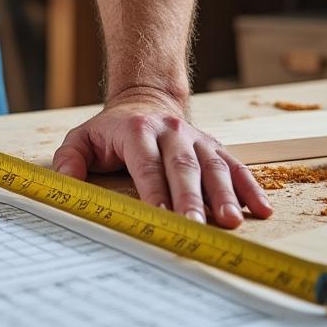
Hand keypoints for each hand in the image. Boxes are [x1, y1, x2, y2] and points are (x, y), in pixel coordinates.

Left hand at [50, 88, 271, 227]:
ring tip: (231, 221)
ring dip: (225, 195)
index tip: (161, 216)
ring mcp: (196, 139)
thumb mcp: (82, 139)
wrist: (145, 101)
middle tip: (196, 226)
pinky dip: (250, 188)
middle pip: (183, 167)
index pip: (147, 165)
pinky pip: (235, 167)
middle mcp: (171, 133)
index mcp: (137, 131)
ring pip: (213, 167)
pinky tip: (261, 210)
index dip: (155, 191)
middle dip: (190, 199)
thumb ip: (70, 160)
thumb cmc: (111, 132)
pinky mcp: (215, 147)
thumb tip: (64, 183)